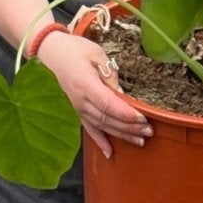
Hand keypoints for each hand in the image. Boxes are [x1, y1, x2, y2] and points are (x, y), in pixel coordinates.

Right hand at [39, 33, 150, 159]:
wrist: (53, 53)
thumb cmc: (76, 49)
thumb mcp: (95, 53)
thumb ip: (109, 72)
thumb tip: (120, 91)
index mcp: (85, 84)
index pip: (107, 103)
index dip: (125, 113)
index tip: (142, 118)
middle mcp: (81, 100)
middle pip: (107, 118)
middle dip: (129, 127)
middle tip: (149, 131)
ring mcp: (78, 107)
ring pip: (102, 126)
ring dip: (121, 134)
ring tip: (140, 140)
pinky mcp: (78, 110)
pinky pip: (89, 129)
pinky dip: (100, 141)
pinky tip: (109, 153)